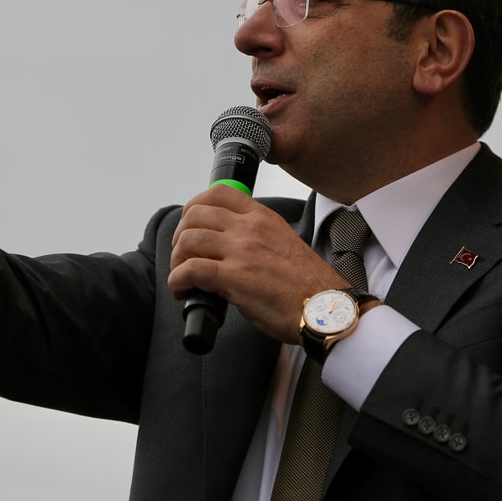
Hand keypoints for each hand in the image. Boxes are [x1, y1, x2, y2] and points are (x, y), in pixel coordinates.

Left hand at [169, 185, 349, 343]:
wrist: (325, 308)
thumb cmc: (308, 285)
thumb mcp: (284, 242)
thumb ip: (258, 236)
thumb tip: (230, 245)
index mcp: (263, 217)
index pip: (219, 191)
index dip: (195, 206)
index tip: (191, 224)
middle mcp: (250, 228)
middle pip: (195, 214)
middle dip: (180, 235)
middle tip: (183, 254)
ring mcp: (241, 251)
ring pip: (188, 240)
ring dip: (176, 259)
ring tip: (182, 276)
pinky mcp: (234, 278)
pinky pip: (190, 270)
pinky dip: (177, 281)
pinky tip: (183, 291)